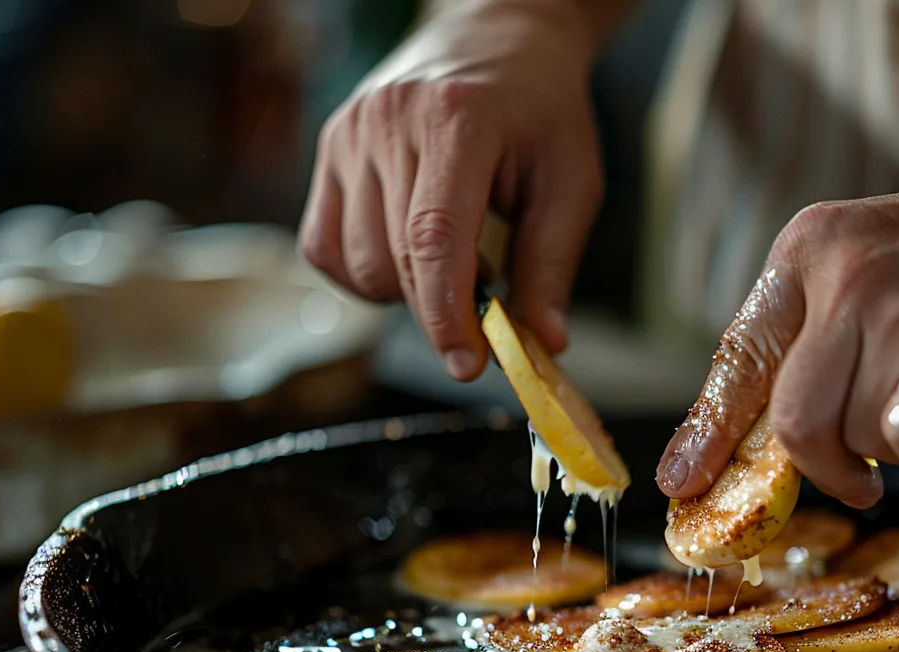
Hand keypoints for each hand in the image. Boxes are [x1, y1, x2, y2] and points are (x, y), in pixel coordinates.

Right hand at [298, 0, 604, 379]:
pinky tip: (408, 254)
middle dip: (440, 307)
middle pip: (394, 261)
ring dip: (407, 288)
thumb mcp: (572, 181)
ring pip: (359, 264)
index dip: (446, 314)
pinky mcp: (328, 150)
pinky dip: (366, 274)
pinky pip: (326, 247)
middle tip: (488, 295)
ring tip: (455, 253)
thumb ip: (552, 264)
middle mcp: (387, 122)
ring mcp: (348, 133)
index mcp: (456, 121)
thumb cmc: (541, 110)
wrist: (498, 39)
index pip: (433, 238)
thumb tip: (542, 342)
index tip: (469, 365)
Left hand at [656, 165, 898, 508]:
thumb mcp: (860, 261)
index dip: (707, 432)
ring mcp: (895, 308)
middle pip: (789, 419)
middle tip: (855, 476)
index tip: (682, 482)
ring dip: (889, 444)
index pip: (736, 360)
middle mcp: (838, 274)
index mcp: (802, 250)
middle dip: (821, 464)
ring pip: (854, 436)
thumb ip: (807, 336)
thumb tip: (748, 440)